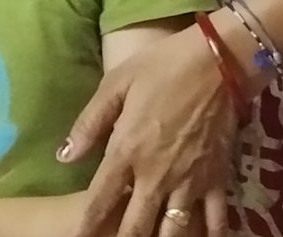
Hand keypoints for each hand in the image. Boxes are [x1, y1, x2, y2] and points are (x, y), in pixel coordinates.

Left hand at [59, 24, 236, 236]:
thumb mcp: (116, 83)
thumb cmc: (162, 66)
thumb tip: (64, 157)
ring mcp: (189, 182)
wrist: (217, 61)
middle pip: (135, 227)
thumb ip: (89, 122)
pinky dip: (208, 235)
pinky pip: (214, 221)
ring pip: (172, 233)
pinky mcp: (218, 180)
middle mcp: (156, 175)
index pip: (99, 200)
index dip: (86, 226)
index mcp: (127, 150)